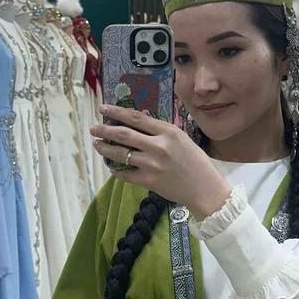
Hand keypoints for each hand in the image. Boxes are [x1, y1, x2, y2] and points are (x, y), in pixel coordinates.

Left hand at [92, 105, 231, 219]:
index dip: (116, 112)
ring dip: (105, 148)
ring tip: (97, 144)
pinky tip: (111, 165)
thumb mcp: (182, 139)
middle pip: (123, 134)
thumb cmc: (196, 162)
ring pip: (120, 154)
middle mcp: (158, 146)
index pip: (136, 118)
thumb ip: (161, 131)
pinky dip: (115, 169)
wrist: (205, 189)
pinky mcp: (149, 181)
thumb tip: (138, 121)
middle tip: (93, 128)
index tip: (103, 109)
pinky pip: (125, 173)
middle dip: (104, 130)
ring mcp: (152, 165)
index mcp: (168, 132)